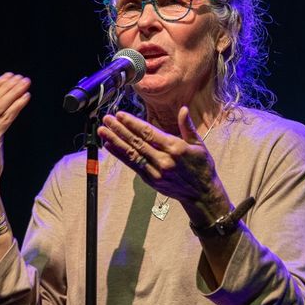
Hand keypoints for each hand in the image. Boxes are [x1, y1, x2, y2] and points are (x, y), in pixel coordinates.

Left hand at [99, 106, 230, 221]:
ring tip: (103, 132)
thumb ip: (188, 127)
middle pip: (137, 142)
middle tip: (106, 119)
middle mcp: (164, 160)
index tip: (120, 115)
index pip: (149, 133)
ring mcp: (156, 172)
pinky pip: (133, 165)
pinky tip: (110, 146)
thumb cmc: (202, 167)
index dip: (133, 123)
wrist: (202, 194)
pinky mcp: (151, 180)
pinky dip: (120, 155)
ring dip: (115, 142)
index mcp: (176, 148)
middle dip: (119, 129)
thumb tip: (183, 109)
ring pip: (132, 154)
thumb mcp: (199, 145)